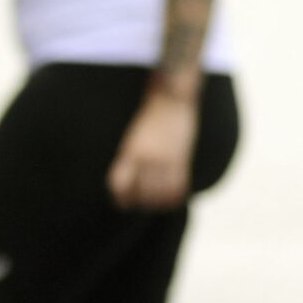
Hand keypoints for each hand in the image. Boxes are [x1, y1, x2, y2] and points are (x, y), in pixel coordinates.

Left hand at [107, 89, 198, 210]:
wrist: (171, 99)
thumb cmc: (150, 118)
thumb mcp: (133, 138)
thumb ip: (130, 159)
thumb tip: (127, 184)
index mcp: (130, 151)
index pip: (120, 184)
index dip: (121, 198)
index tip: (124, 203)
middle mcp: (147, 157)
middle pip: (141, 192)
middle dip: (141, 202)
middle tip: (144, 204)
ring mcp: (165, 158)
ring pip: (160, 192)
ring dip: (159, 201)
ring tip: (158, 202)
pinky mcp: (182, 157)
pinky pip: (179, 186)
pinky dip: (175, 196)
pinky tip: (173, 197)